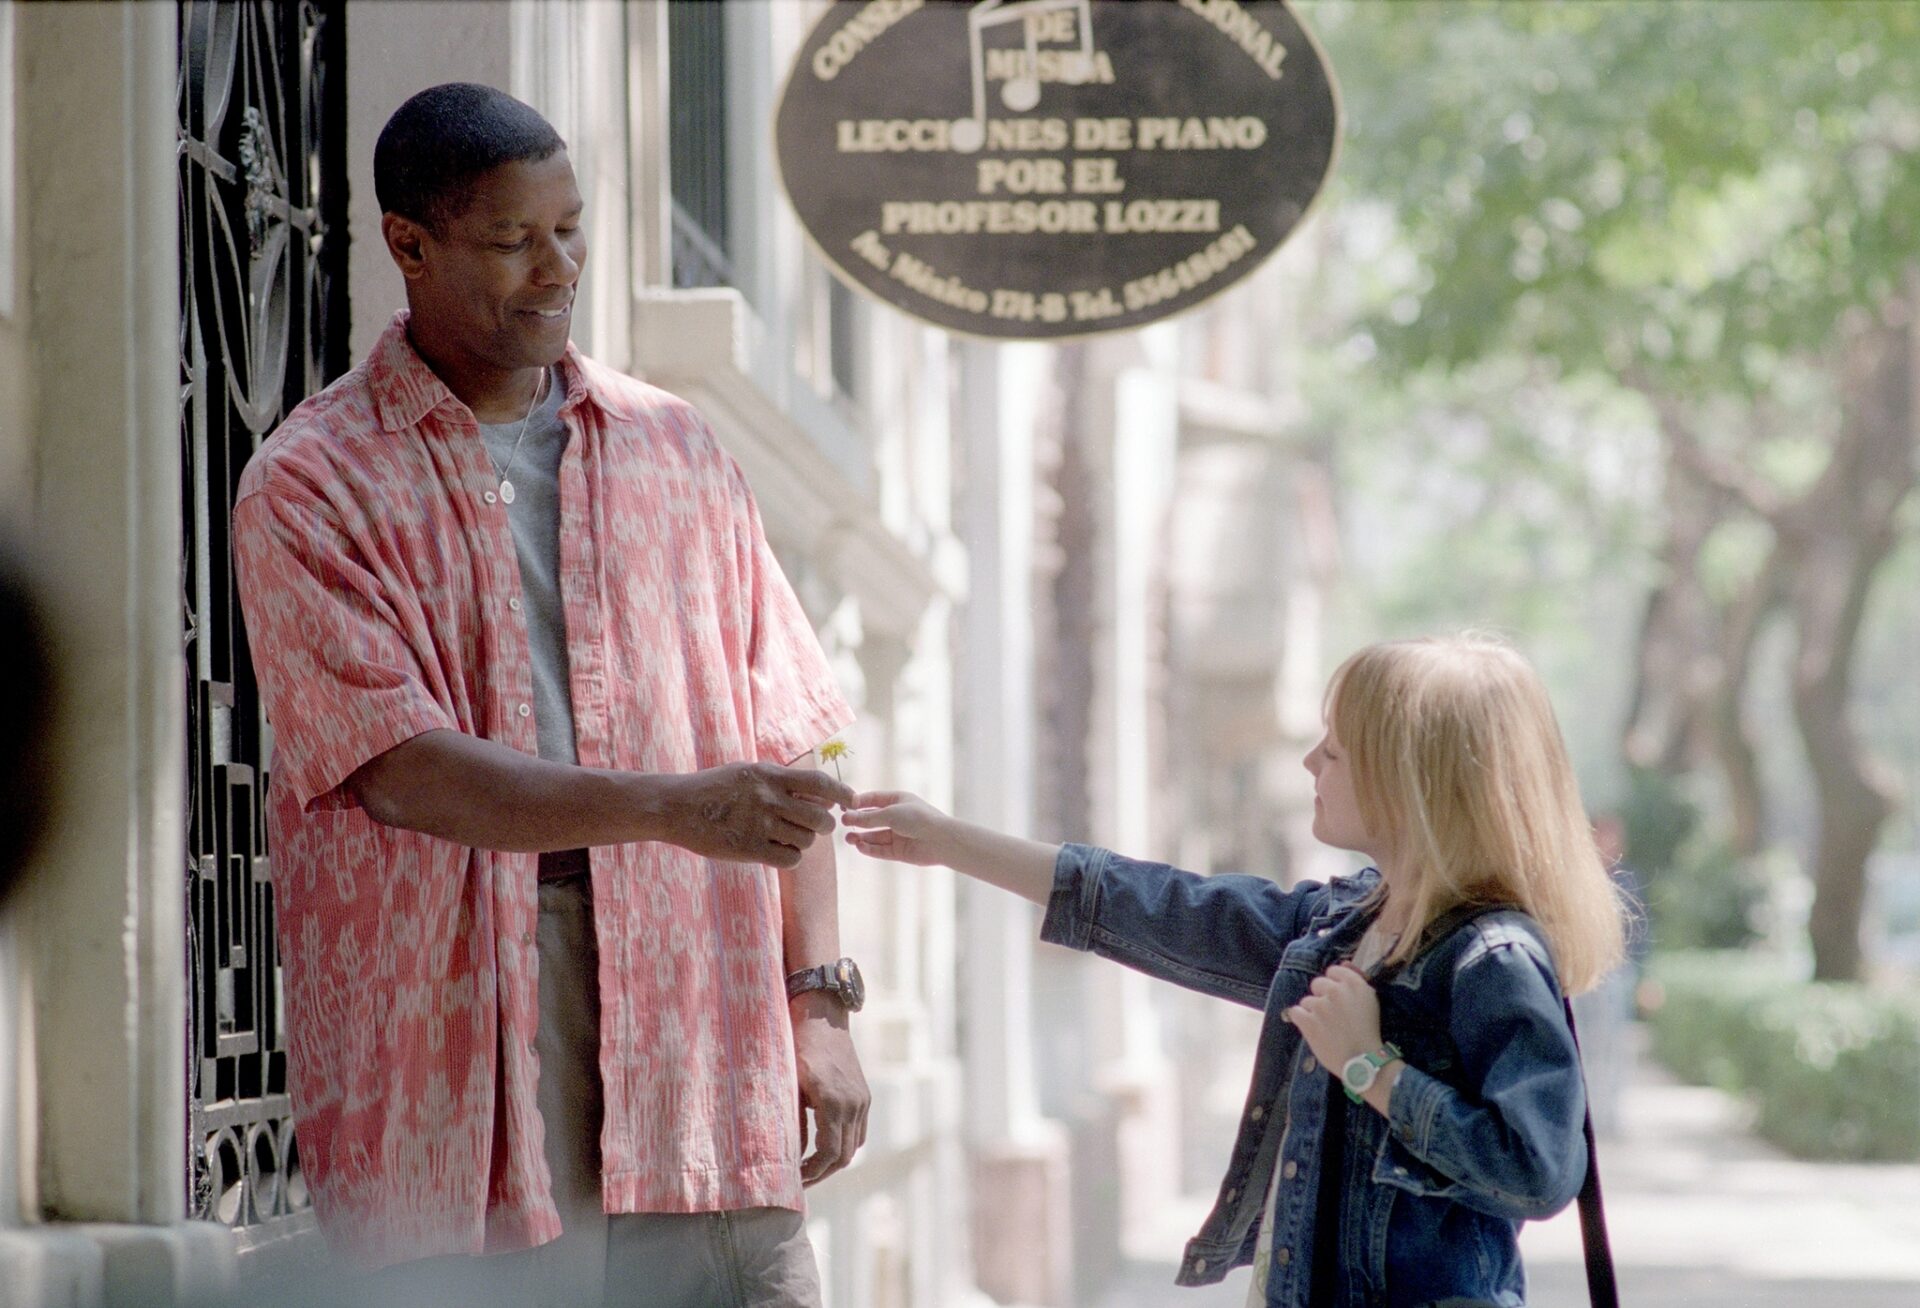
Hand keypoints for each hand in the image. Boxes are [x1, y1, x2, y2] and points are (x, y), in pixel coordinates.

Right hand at [661, 763, 855, 868]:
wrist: (677, 807)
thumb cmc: (714, 788)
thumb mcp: (748, 772)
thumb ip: (781, 780)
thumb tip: (819, 792)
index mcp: (770, 775)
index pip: (820, 783)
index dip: (841, 794)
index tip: (850, 801)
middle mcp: (769, 798)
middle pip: (820, 818)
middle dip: (823, 826)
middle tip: (814, 827)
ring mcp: (760, 824)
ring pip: (806, 841)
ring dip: (802, 842)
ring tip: (785, 836)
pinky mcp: (750, 848)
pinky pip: (790, 859)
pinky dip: (789, 857)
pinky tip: (776, 851)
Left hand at [791, 993, 869, 1184]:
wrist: (822, 1016)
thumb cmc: (797, 1048)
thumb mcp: (790, 1087)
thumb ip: (793, 1123)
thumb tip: (791, 1156)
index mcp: (833, 1102)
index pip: (829, 1154)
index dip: (812, 1173)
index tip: (794, 1179)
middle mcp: (854, 1104)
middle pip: (844, 1156)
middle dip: (822, 1172)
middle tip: (799, 1180)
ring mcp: (862, 1099)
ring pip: (854, 1145)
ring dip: (834, 1160)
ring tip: (810, 1166)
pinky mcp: (863, 1095)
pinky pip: (858, 1130)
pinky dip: (844, 1143)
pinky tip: (823, 1144)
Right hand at [840, 791, 954, 865]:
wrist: (941, 840)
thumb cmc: (918, 819)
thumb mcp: (890, 814)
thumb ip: (867, 818)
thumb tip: (846, 817)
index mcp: (897, 800)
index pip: (872, 799)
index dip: (857, 803)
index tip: (842, 807)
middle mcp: (897, 817)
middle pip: (872, 819)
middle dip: (857, 822)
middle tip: (842, 824)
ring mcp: (898, 835)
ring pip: (874, 836)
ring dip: (861, 837)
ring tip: (849, 839)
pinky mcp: (899, 851)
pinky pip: (880, 850)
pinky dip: (869, 849)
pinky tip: (859, 846)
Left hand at [1286, 963, 1384, 1075]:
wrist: (1363, 1061)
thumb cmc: (1369, 1031)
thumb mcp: (1370, 1000)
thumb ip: (1356, 978)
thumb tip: (1344, 962)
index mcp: (1354, 984)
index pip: (1333, 971)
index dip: (1335, 985)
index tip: (1339, 999)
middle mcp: (1336, 991)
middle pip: (1318, 984)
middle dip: (1322, 997)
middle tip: (1332, 1015)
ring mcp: (1320, 1006)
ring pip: (1307, 1000)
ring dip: (1313, 1011)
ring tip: (1326, 1027)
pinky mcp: (1308, 1021)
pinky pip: (1295, 1012)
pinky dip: (1302, 1020)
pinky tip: (1313, 1029)